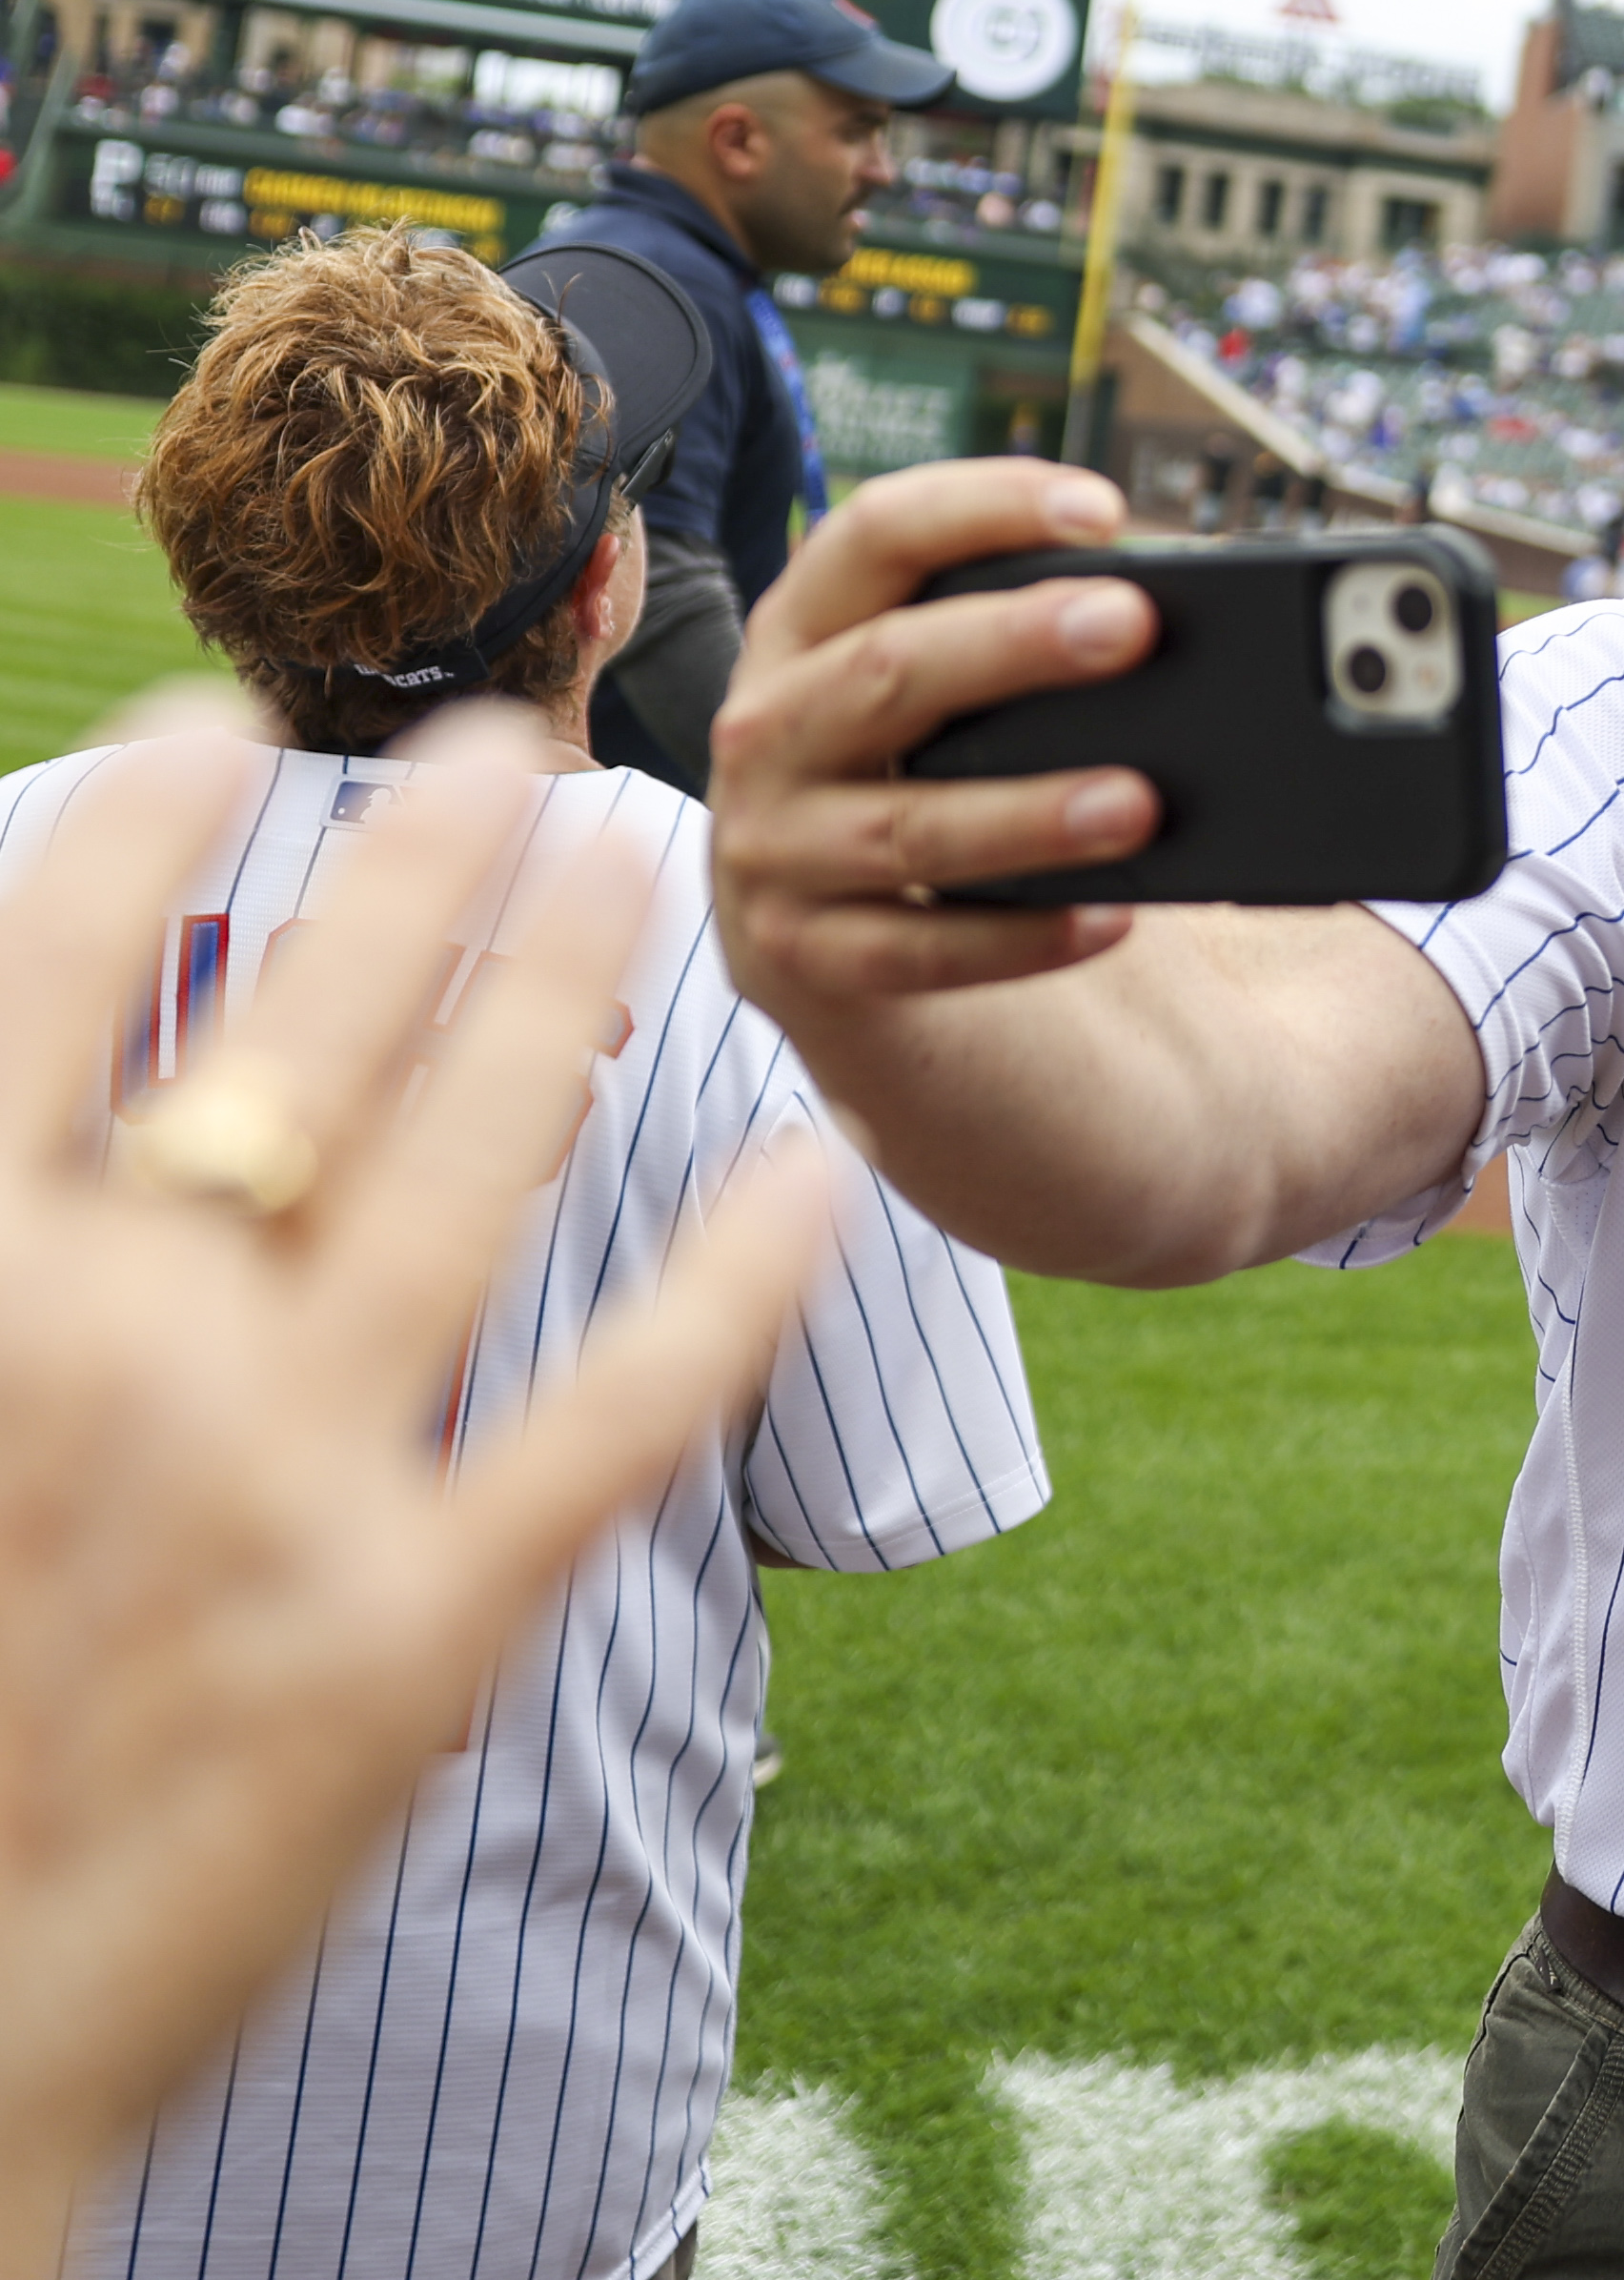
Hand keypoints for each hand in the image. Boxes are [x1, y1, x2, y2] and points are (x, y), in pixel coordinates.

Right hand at [0, 716, 827, 2273]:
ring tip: (647, 853)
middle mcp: (129, 1344)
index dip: (147, 819)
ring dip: (572, 978)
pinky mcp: (422, 1628)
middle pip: (309, 1021)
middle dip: (421, 855)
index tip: (227, 722)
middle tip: (516, 731)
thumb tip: (35, 1091)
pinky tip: (819, 1168)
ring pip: (479, 1154)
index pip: (54, 969)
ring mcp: (294, 1481)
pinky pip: (623, 1413)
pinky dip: (739, 1278)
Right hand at [707, 459, 1161, 1012]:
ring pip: (906, 827)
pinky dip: (1019, 940)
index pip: (873, 536)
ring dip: (1029, 814)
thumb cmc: (903, 774)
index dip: (981, 507)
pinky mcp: (796, 953)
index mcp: (801, 631)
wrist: (809, 936)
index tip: (1102, 509)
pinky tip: (1107, 919)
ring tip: (1138, 803)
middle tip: (1133, 626)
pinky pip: (918, 952)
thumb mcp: (924, 693)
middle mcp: (767, 728)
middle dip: (1014, 643)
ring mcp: (770, 847)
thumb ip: (1001, 640)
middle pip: (888, 668)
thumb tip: (1163, 611)